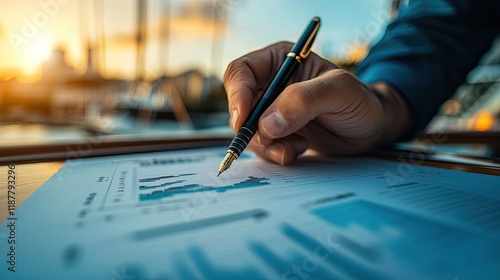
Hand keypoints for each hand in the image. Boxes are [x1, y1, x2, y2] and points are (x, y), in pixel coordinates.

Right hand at [224, 42, 411, 164]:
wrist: (372, 128)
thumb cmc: (361, 101)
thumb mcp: (339, 91)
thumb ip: (304, 100)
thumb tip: (267, 123)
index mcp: (280, 61)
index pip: (241, 72)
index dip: (237, 95)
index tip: (245, 119)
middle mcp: (271, 84)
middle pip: (239, 105)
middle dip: (252, 128)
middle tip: (273, 141)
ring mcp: (272, 111)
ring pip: (248, 130)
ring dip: (267, 145)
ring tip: (297, 146)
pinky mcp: (277, 133)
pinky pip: (261, 146)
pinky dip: (275, 153)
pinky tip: (299, 149)